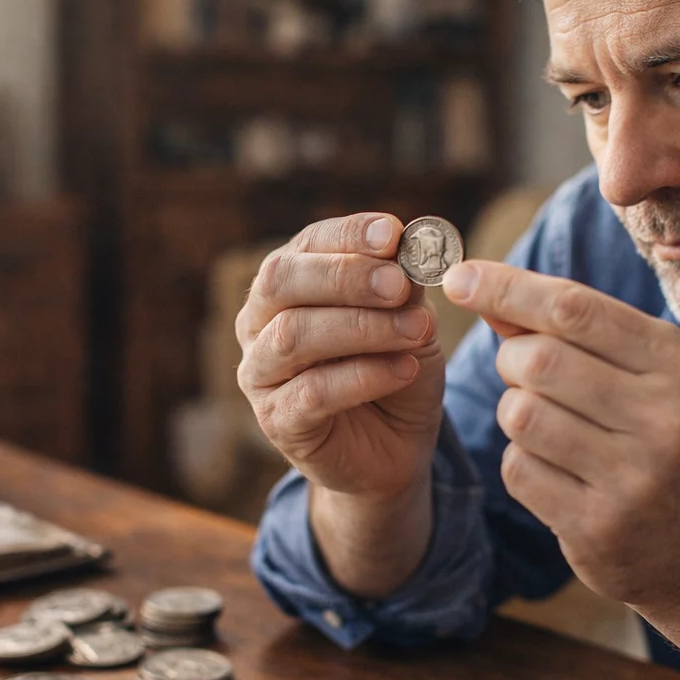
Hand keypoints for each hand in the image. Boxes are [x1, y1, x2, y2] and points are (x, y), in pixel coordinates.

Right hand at [236, 213, 445, 500]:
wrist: (395, 446)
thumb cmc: (394, 369)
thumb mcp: (410, 319)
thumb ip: (404, 286)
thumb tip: (407, 246)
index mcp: (290, 283)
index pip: (307, 244)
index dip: (347, 234)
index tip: (393, 234)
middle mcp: (260, 321)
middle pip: (282, 282)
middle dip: (346, 277)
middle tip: (399, 284)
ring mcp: (260, 372)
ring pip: (294, 336)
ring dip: (362, 328)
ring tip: (418, 330)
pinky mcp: (277, 420)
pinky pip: (312, 392)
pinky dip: (364, 376)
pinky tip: (405, 370)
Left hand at [442, 260, 679, 618]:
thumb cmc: (669, 442)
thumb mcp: (649, 376)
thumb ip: (573, 332)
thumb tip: (483, 288)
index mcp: (678, 365)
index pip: (575, 309)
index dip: (507, 288)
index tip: (460, 277)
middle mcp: (664, 417)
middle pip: (538, 361)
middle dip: (512, 360)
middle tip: (524, 375)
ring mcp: (634, 478)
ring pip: (521, 416)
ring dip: (515, 413)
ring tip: (546, 425)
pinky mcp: (599, 528)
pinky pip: (519, 470)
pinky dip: (521, 463)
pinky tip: (556, 471)